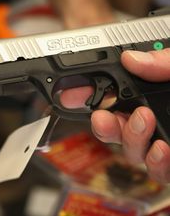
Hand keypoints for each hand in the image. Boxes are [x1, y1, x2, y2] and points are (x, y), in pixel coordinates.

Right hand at [60, 49, 169, 182]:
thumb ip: (162, 62)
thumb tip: (131, 58)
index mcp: (152, 92)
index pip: (113, 92)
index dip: (88, 92)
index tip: (70, 94)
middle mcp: (153, 118)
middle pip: (114, 125)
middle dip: (102, 122)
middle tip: (101, 116)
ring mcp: (161, 142)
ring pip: (130, 150)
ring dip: (129, 138)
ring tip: (142, 120)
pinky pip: (155, 172)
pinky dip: (154, 163)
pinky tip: (161, 149)